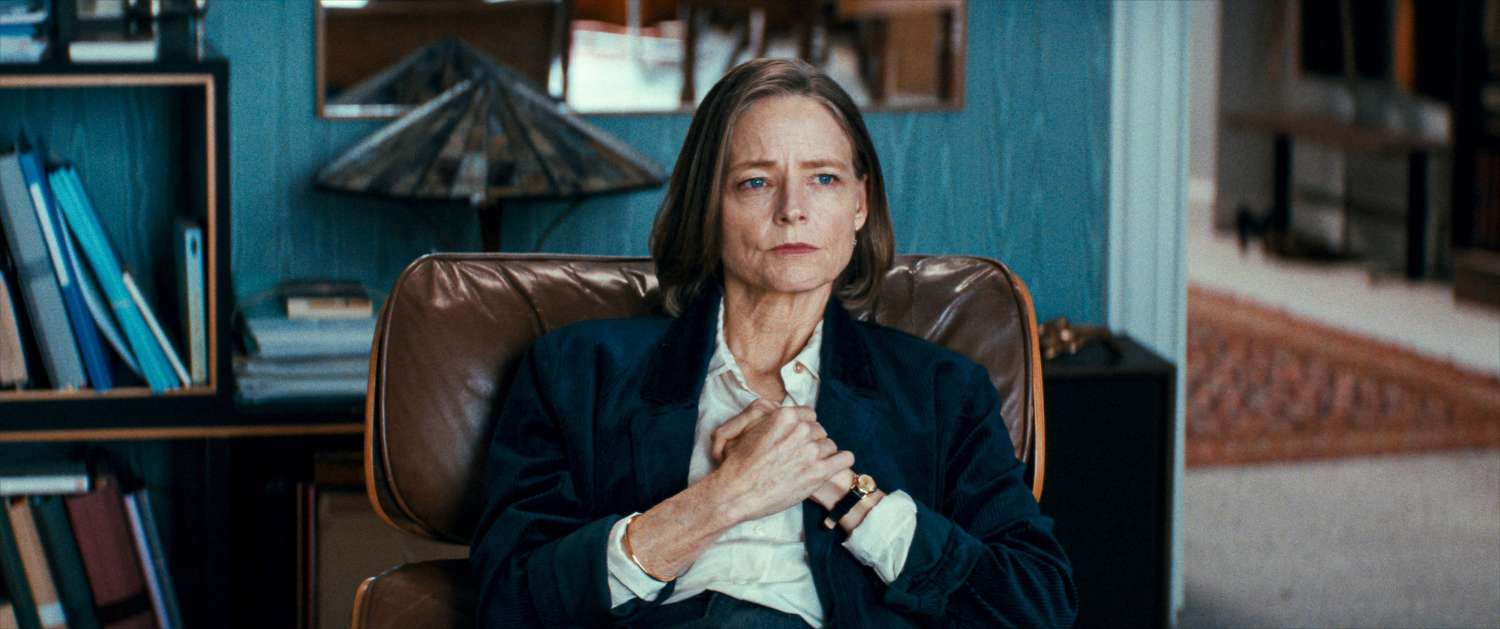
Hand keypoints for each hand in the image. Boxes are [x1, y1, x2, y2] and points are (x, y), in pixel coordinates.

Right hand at [707, 404, 853, 523]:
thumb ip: (773, 418)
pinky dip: (840, 461)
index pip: (809, 415)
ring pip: (830, 445)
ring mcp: (812, 451)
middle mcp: (801, 430)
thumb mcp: (751, 428)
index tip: (797, 439)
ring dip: (822, 455)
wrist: (737, 492)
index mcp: (785, 416)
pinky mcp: (819, 471)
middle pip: (819, 431)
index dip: (804, 428)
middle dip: (811, 442)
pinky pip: (845, 459)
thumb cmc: (740, 464)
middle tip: (799, 457)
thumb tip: (786, 413)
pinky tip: (831, 467)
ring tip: (808, 467)